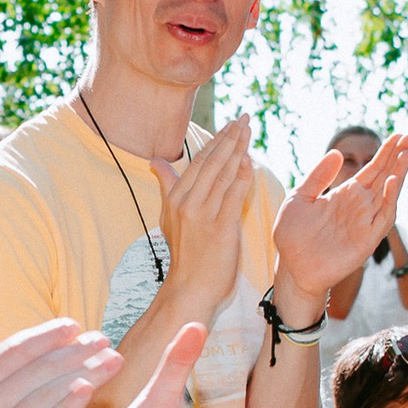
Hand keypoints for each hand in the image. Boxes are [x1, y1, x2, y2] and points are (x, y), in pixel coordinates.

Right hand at [0, 321, 120, 407]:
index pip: (13, 351)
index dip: (46, 336)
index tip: (75, 326)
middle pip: (36, 369)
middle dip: (75, 351)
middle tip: (105, 340)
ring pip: (45, 394)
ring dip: (83, 373)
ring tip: (112, 361)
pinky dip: (66, 407)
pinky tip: (88, 391)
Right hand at [150, 116, 253, 316]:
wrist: (190, 289)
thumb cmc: (185, 256)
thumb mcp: (168, 218)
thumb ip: (167, 187)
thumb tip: (155, 162)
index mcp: (175, 198)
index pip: (198, 162)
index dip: (216, 141)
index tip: (230, 125)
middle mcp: (187, 202)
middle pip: (211, 162)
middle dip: (229, 138)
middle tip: (244, 118)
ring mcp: (203, 214)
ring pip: (223, 173)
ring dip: (238, 150)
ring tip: (249, 131)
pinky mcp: (221, 226)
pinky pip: (234, 193)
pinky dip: (243, 175)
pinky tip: (251, 160)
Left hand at [274, 131, 407, 307]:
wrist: (292, 268)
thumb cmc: (293, 236)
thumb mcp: (300, 198)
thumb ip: (318, 176)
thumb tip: (337, 153)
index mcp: (346, 194)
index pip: (372, 169)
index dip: (386, 152)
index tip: (399, 136)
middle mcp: (360, 206)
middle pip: (385, 176)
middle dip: (398, 157)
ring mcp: (365, 222)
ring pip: (388, 194)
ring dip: (398, 174)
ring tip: (406, 154)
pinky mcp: (367, 239)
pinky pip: (383, 218)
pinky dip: (389, 199)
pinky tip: (391, 181)